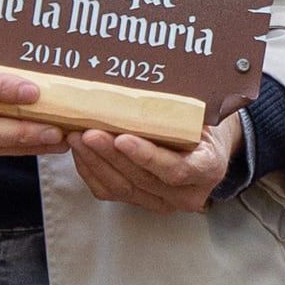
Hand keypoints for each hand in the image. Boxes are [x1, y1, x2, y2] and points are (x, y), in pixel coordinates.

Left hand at [69, 115, 241, 213]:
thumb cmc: (201, 123)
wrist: (205, 147)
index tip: (121, 139)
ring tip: (77, 137)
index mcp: (207, 169)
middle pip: (142, 179)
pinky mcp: (141, 202)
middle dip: (110, 155)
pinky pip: (109, 192)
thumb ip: (179, 110)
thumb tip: (146, 81)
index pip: (175, 169)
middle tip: (88, 132)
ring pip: (122, 187)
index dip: (146, 156)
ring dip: (95, 161)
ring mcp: (162, 202)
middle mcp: (187, 194)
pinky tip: (80, 151)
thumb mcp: (200, 113)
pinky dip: (91, 170)